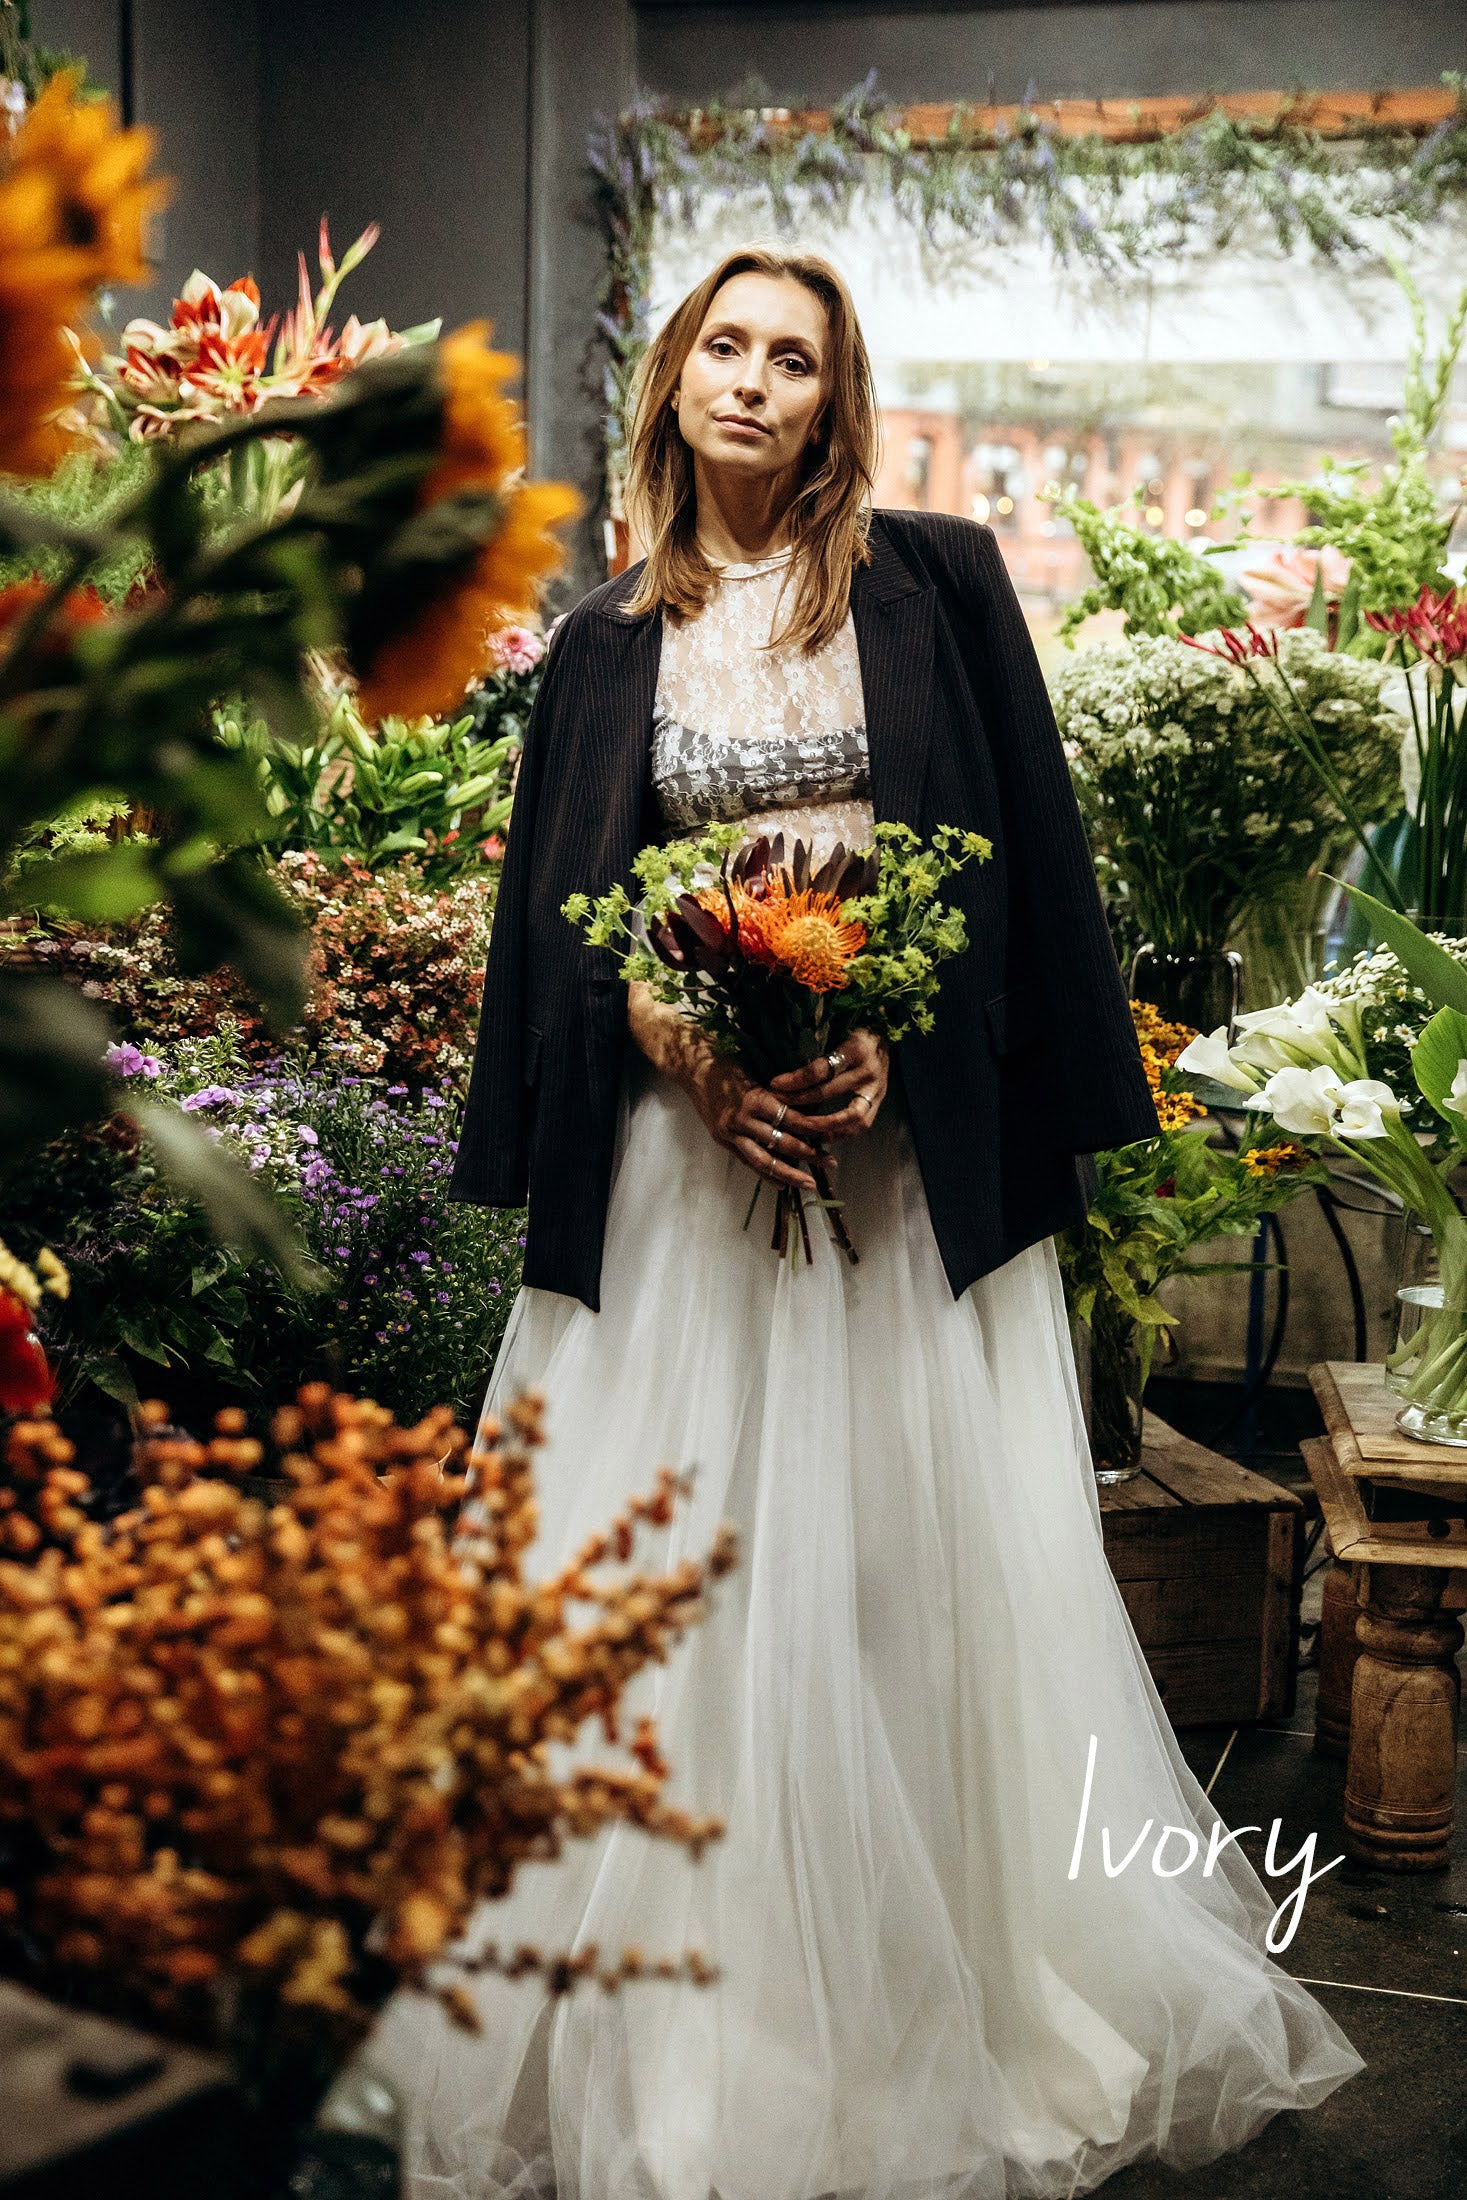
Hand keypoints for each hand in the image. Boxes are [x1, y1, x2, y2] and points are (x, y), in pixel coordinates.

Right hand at [686, 1054, 838, 1190]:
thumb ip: (780, 1093)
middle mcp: (743, 1119)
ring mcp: (730, 1133)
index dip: (813, 1130)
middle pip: (782, 1142)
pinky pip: (747, 1161)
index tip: (833, 1136)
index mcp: (756, 1098)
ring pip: (763, 1160)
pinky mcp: (723, 1140)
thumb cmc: (728, 1063)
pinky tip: (781, 1185)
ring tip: (809, 1183)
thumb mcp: (758, 1072)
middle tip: (830, 1163)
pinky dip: (765, 1174)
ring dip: (789, 1173)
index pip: (792, 1119)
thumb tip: (811, 1108)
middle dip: (809, 1154)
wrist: (692, 1068)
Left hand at [769, 1030, 888, 1142]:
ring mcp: (877, 1088)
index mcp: (856, 1048)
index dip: (797, 1079)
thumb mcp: (839, 1029)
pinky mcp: (879, 1101)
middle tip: (780, 1105)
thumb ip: (817, 1044)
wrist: (886, 1036)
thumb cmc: (856, 1031)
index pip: (822, 1069)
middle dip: (801, 1100)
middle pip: (829, 1091)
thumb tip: (786, 1066)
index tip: (776, 1084)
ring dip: (824, 1126)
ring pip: (851, 1116)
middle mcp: (869, 1070)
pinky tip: (821, 1135)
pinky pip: (861, 1125)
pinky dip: (841, 1133)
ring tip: (802, 1128)